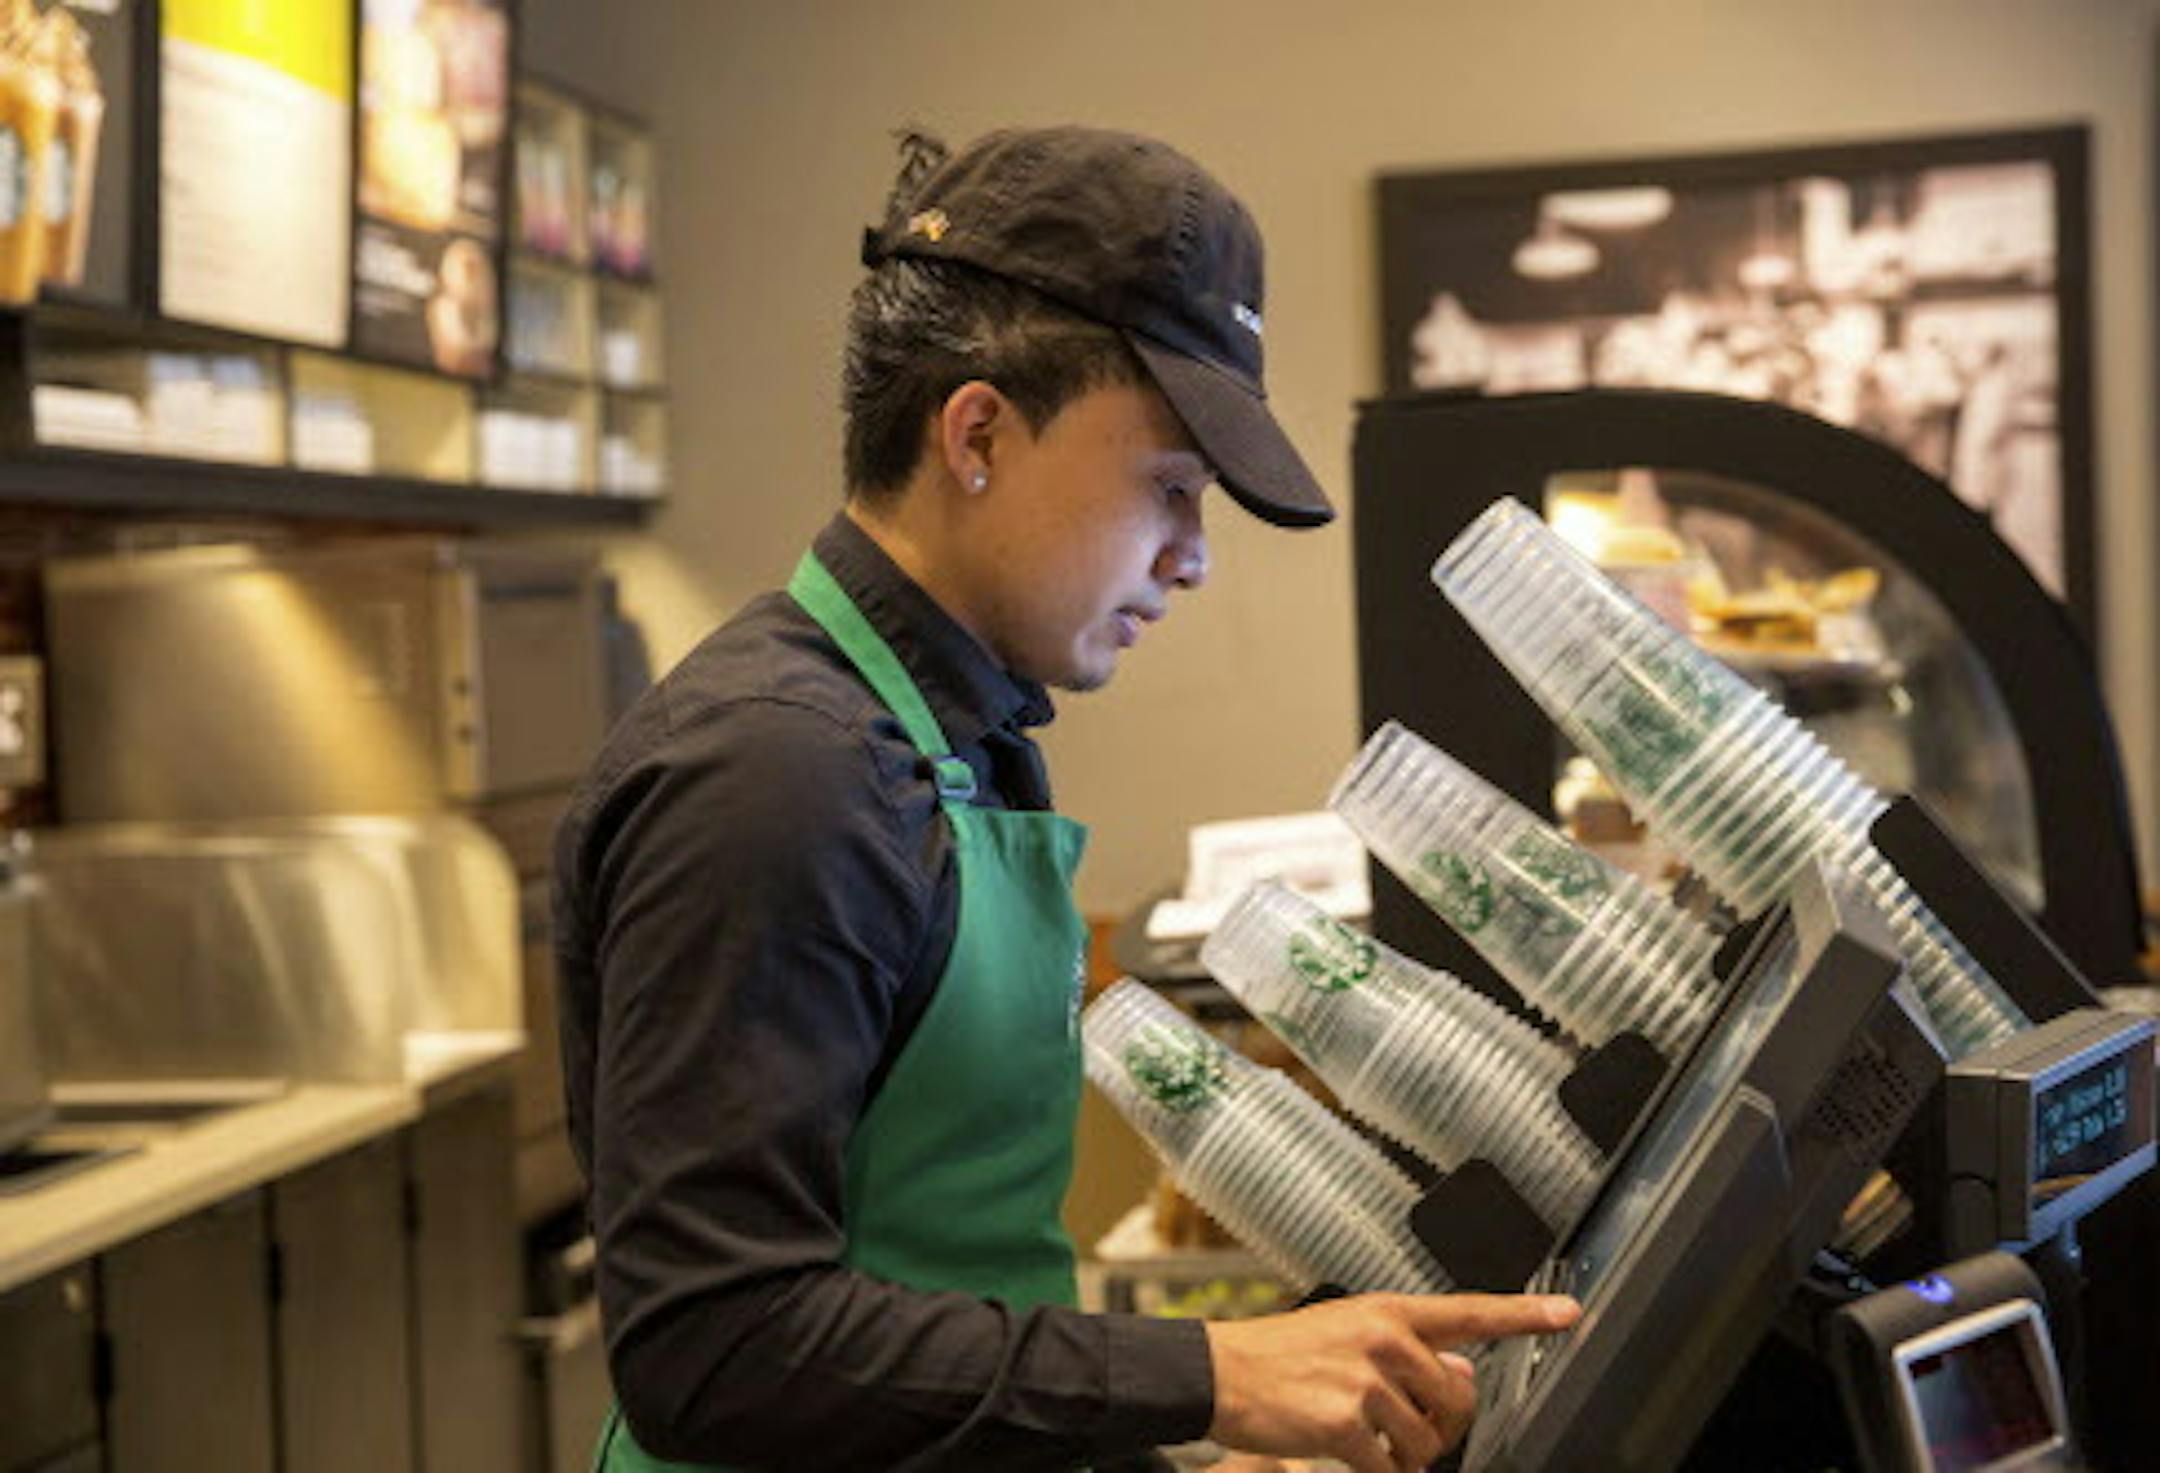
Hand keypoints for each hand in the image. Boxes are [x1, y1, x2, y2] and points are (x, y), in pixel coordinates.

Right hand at [1204, 1292, 1580, 1472]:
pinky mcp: (1345, 1421)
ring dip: (1403, 1455)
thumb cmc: (1281, 1355)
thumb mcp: (1347, 1333)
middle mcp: (1383, 1338)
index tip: (1570, 1313)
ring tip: (1366, 1438)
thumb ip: (1407, 1350)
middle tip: (1400, 1427)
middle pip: (1456, 1402)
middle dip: (1437, 1427)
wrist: (1220, 1372)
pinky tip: (1352, 1456)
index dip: (1525, 1315)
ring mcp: (1365, 1379)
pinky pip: (1390, 1468)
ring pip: (1426, 1442)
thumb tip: (1463, 1372)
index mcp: (1387, 1311)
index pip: (1469, 1311)